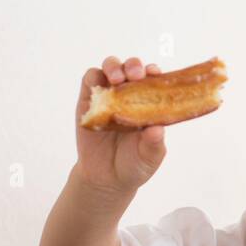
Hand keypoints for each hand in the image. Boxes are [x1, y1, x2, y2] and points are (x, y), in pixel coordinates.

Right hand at [74, 55, 166, 195]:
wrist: (107, 179)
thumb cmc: (135, 164)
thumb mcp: (150, 157)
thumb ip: (154, 144)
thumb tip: (157, 129)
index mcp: (150, 102)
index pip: (154, 79)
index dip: (154, 72)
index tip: (155, 73)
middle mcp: (130, 95)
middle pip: (131, 68)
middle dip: (134, 66)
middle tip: (135, 76)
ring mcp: (108, 96)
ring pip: (110, 68)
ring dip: (113, 67)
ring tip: (116, 79)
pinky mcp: (88, 102)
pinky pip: (89, 81)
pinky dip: (94, 78)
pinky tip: (99, 88)